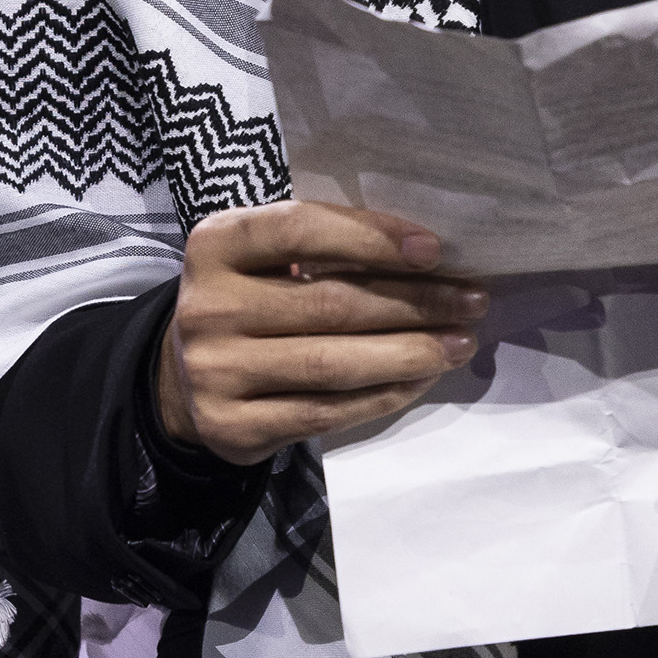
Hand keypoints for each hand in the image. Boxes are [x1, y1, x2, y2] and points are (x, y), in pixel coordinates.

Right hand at [155, 201, 488, 467]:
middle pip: (330, 303)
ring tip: (460, 342)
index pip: (302, 229)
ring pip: (334, 363)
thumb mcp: (266, 257)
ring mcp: (215, 372)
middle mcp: (207, 307)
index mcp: (215, 244)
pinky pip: (326, 411)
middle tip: (472, 301)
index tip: (434, 249)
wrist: (185, 380)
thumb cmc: (251, 300)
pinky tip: (421, 378)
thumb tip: (427, 256)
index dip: (372, 237)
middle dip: (414, 302)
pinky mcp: (233, 427)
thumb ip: (325, 247)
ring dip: (410, 352)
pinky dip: (383, 395)